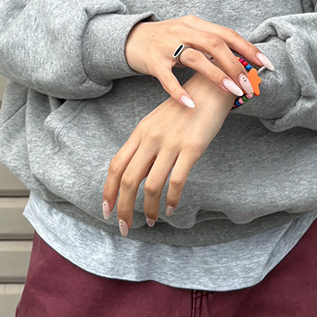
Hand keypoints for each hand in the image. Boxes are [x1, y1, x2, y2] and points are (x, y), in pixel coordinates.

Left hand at [101, 73, 237, 234]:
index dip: (108, 191)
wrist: (210, 88)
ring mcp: (171, 143)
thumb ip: (145, 145)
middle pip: (128, 179)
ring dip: (148, 208)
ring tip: (150, 221)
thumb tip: (134, 174)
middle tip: (125, 228)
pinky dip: (171, 199)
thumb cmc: (184, 108)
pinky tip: (170, 208)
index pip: (116, 166)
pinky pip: (177, 180)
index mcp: (140, 132)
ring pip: (151, 185)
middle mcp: (151, 138)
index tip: (106, 211)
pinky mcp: (192, 148)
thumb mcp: (157, 123)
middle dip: (123, 208)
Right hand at [124, 14, 272, 107]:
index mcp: (196, 23)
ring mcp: (167, 45)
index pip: (227, 34)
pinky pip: (167, 78)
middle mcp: (183, 30)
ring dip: (217, 76)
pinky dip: (179, 91)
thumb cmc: (167, 40)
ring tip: (234, 92)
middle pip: (215, 44)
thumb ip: (212, 43)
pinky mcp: (153, 61)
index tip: (266, 65)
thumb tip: (244, 59)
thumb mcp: (190, 34)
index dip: (248, 48)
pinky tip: (190, 104)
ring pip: (196, 58)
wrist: (131, 39)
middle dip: (236, 65)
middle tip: (250, 85)